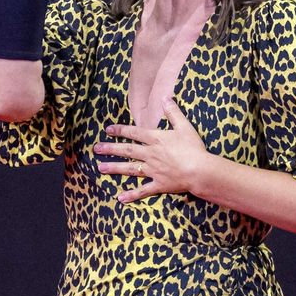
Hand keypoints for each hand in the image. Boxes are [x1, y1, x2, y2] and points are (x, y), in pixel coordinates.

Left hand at [93, 97, 209, 200]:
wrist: (199, 170)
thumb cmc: (194, 148)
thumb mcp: (184, 126)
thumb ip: (173, 112)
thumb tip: (165, 97)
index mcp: (156, 139)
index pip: (134, 133)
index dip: (120, 130)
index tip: (108, 130)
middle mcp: (150, 154)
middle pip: (127, 150)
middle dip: (110, 149)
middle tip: (96, 149)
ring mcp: (153, 170)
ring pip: (130, 169)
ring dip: (114, 168)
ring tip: (100, 168)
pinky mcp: (159, 184)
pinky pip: (143, 190)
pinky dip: (132, 195)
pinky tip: (120, 198)